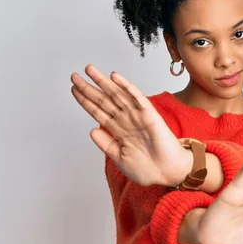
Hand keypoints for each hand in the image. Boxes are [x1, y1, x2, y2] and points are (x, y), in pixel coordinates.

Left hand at [70, 64, 190, 186]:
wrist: (168, 173)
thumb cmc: (148, 168)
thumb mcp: (119, 158)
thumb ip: (106, 144)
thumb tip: (91, 130)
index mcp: (119, 130)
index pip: (98, 111)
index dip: (85, 100)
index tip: (74, 90)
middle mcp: (126, 120)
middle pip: (104, 100)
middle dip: (89, 87)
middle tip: (75, 76)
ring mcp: (137, 116)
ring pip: (117, 95)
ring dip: (103, 82)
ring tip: (89, 70)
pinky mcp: (150, 115)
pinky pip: (137, 98)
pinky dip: (127, 87)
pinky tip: (115, 77)